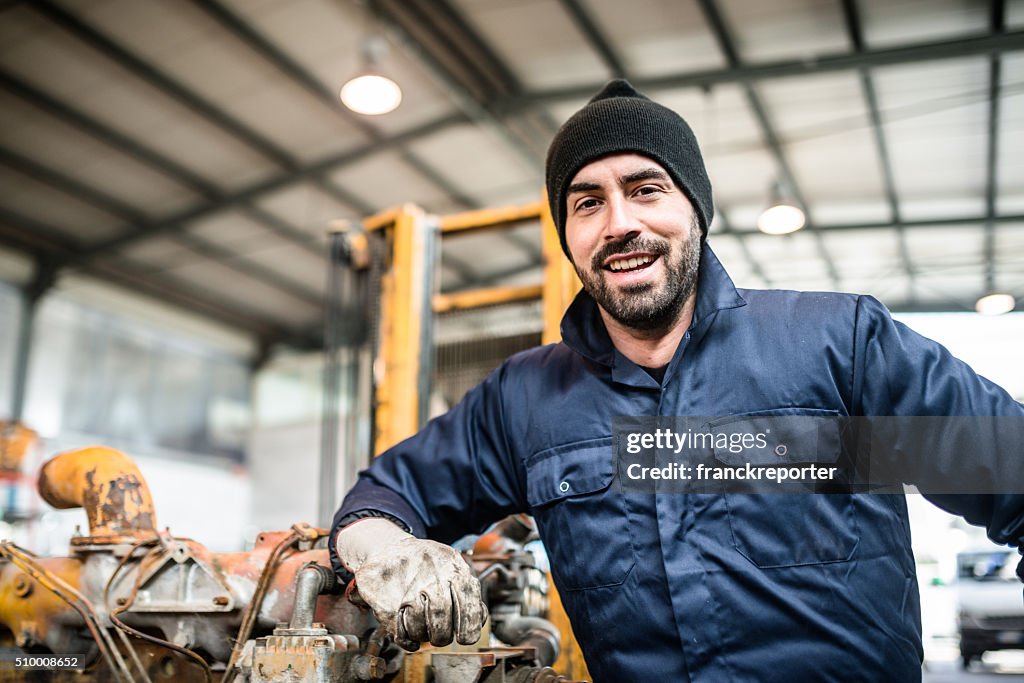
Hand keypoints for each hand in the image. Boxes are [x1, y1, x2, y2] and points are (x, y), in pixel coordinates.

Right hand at [335, 518, 486, 650]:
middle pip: (442, 628)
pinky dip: (406, 640)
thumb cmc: (426, 561)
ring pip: (420, 632)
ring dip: (421, 635)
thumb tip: (477, 620)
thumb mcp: (453, 564)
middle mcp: (433, 581)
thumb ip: (468, 591)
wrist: (388, 546)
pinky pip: (400, 634)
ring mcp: (408, 593)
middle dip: (442, 637)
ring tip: (420, 624)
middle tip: (439, 635)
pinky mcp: (387, 604)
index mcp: (455, 572)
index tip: (464, 637)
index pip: (469, 613)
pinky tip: (408, 633)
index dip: (468, 631)